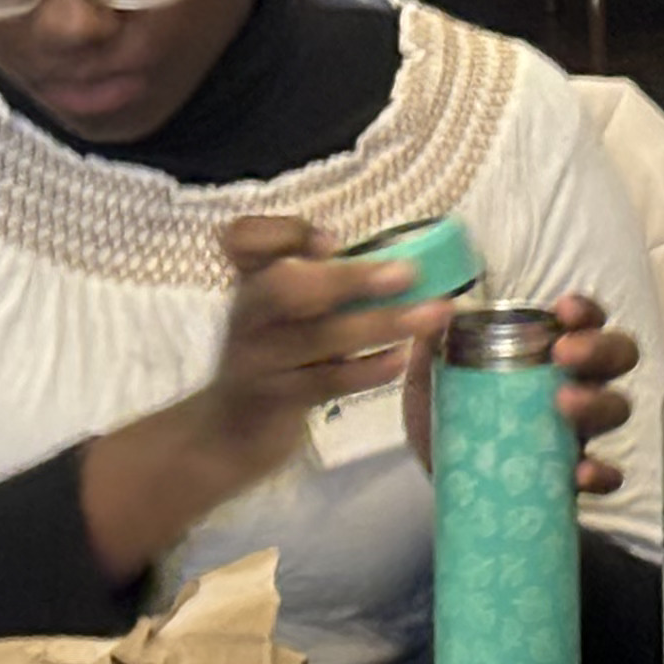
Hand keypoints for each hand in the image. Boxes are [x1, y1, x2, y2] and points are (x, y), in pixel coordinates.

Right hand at [79, 216, 447, 577]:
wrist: (230, 430)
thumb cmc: (276, 354)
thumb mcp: (287, 310)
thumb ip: (321, 276)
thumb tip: (388, 258)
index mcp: (252, 281)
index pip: (245, 239)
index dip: (284, 233)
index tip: (331, 241)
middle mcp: (249, 315)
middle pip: (285, 286)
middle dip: (348, 278)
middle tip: (408, 273)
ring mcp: (258, 360)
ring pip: (317, 337)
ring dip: (381, 323)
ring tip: (433, 313)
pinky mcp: (276, 400)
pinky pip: (324, 382)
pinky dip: (367, 371)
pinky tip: (402, 359)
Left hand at [403, 289, 639, 497]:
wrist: (441, 478)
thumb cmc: (451, 414)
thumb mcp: (433, 376)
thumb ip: (433, 346)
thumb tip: (434, 314)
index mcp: (550, 352)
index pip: (585, 320)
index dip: (585, 310)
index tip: (563, 309)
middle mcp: (577, 383)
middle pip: (617, 355)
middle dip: (599, 348)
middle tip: (564, 354)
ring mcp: (579, 431)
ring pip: (616, 408)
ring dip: (599, 402)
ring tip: (564, 405)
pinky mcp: (572, 476)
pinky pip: (607, 475)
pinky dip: (603, 473)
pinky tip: (581, 473)